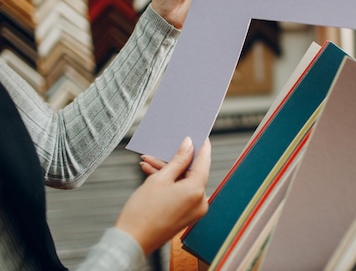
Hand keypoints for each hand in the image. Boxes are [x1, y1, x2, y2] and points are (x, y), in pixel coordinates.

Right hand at [115, 136, 211, 254]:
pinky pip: (181, 193)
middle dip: (174, 160)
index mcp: (197, 190)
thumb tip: (189, 144)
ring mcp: (194, 210)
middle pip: (191, 172)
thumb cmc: (142, 212)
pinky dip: (169, 184)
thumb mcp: (160, 179)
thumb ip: (178, 159)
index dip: (201, 145)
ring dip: (167, 172)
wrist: (131, 241)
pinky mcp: (186, 215)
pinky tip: (151, 174)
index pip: (204, 161)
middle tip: (162, 148)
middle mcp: (200, 201)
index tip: (200, 134)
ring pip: (183, 182)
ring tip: (147, 162)